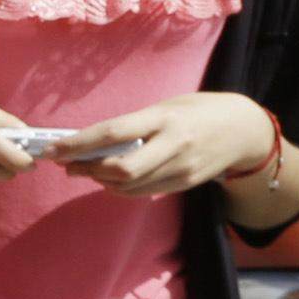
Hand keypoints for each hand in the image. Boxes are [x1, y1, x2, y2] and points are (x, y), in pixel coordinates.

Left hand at [54, 92, 274, 198]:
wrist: (245, 129)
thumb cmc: (198, 111)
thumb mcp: (166, 107)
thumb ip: (134, 124)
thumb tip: (91, 140)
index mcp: (164, 118)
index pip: (113, 132)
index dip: (79, 144)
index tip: (53, 149)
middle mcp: (173, 144)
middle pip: (121, 169)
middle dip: (86, 169)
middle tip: (66, 165)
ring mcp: (181, 168)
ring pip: (129, 186)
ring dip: (99, 181)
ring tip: (83, 170)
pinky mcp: (186, 183)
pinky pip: (144, 191)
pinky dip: (120, 188)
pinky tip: (109, 179)